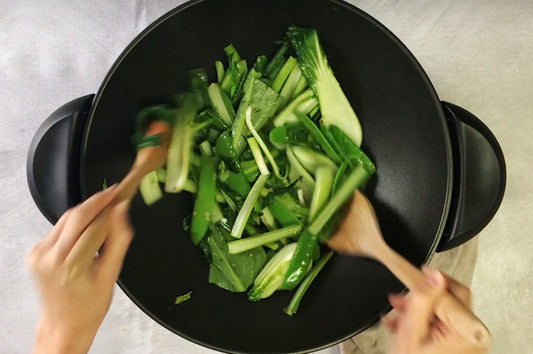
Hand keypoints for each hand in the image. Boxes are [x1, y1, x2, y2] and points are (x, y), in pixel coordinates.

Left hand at [27, 186, 132, 353]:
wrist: (64, 324)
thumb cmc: (90, 305)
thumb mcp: (112, 274)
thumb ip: (118, 240)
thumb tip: (121, 211)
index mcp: (72, 266)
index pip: (95, 226)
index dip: (109, 207)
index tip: (121, 194)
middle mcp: (50, 258)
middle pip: (76, 217)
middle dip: (96, 202)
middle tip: (113, 192)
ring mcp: (38, 255)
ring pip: (66, 219)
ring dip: (85, 211)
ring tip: (104, 209)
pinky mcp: (34, 253)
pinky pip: (57, 228)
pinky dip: (74, 224)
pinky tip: (86, 229)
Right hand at [383, 268, 485, 353]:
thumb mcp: (411, 332)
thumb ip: (422, 301)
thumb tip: (434, 276)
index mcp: (467, 330)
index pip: (448, 291)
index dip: (424, 284)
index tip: (408, 276)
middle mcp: (473, 334)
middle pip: (447, 298)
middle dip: (420, 297)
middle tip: (402, 298)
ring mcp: (467, 340)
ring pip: (442, 309)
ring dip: (417, 309)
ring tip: (397, 315)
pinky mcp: (460, 343)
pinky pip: (442, 322)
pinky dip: (423, 320)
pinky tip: (405, 325)